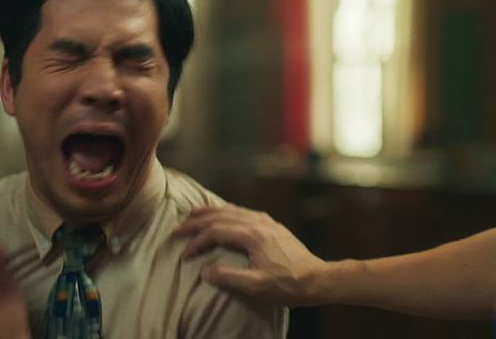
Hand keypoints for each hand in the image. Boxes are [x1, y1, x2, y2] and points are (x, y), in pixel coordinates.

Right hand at [174, 205, 327, 306]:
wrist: (318, 279)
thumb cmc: (288, 285)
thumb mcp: (256, 286)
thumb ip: (228, 277)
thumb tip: (204, 271)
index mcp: (252, 235)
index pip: (215, 232)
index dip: (196, 241)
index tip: (184, 254)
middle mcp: (258, 222)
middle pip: (219, 215)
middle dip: (196, 221)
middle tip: (177, 229)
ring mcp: (266, 221)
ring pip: (231, 209)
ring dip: (209, 212)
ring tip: (192, 214)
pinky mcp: (271, 225)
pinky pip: (242, 211)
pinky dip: (225, 211)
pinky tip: (222, 214)